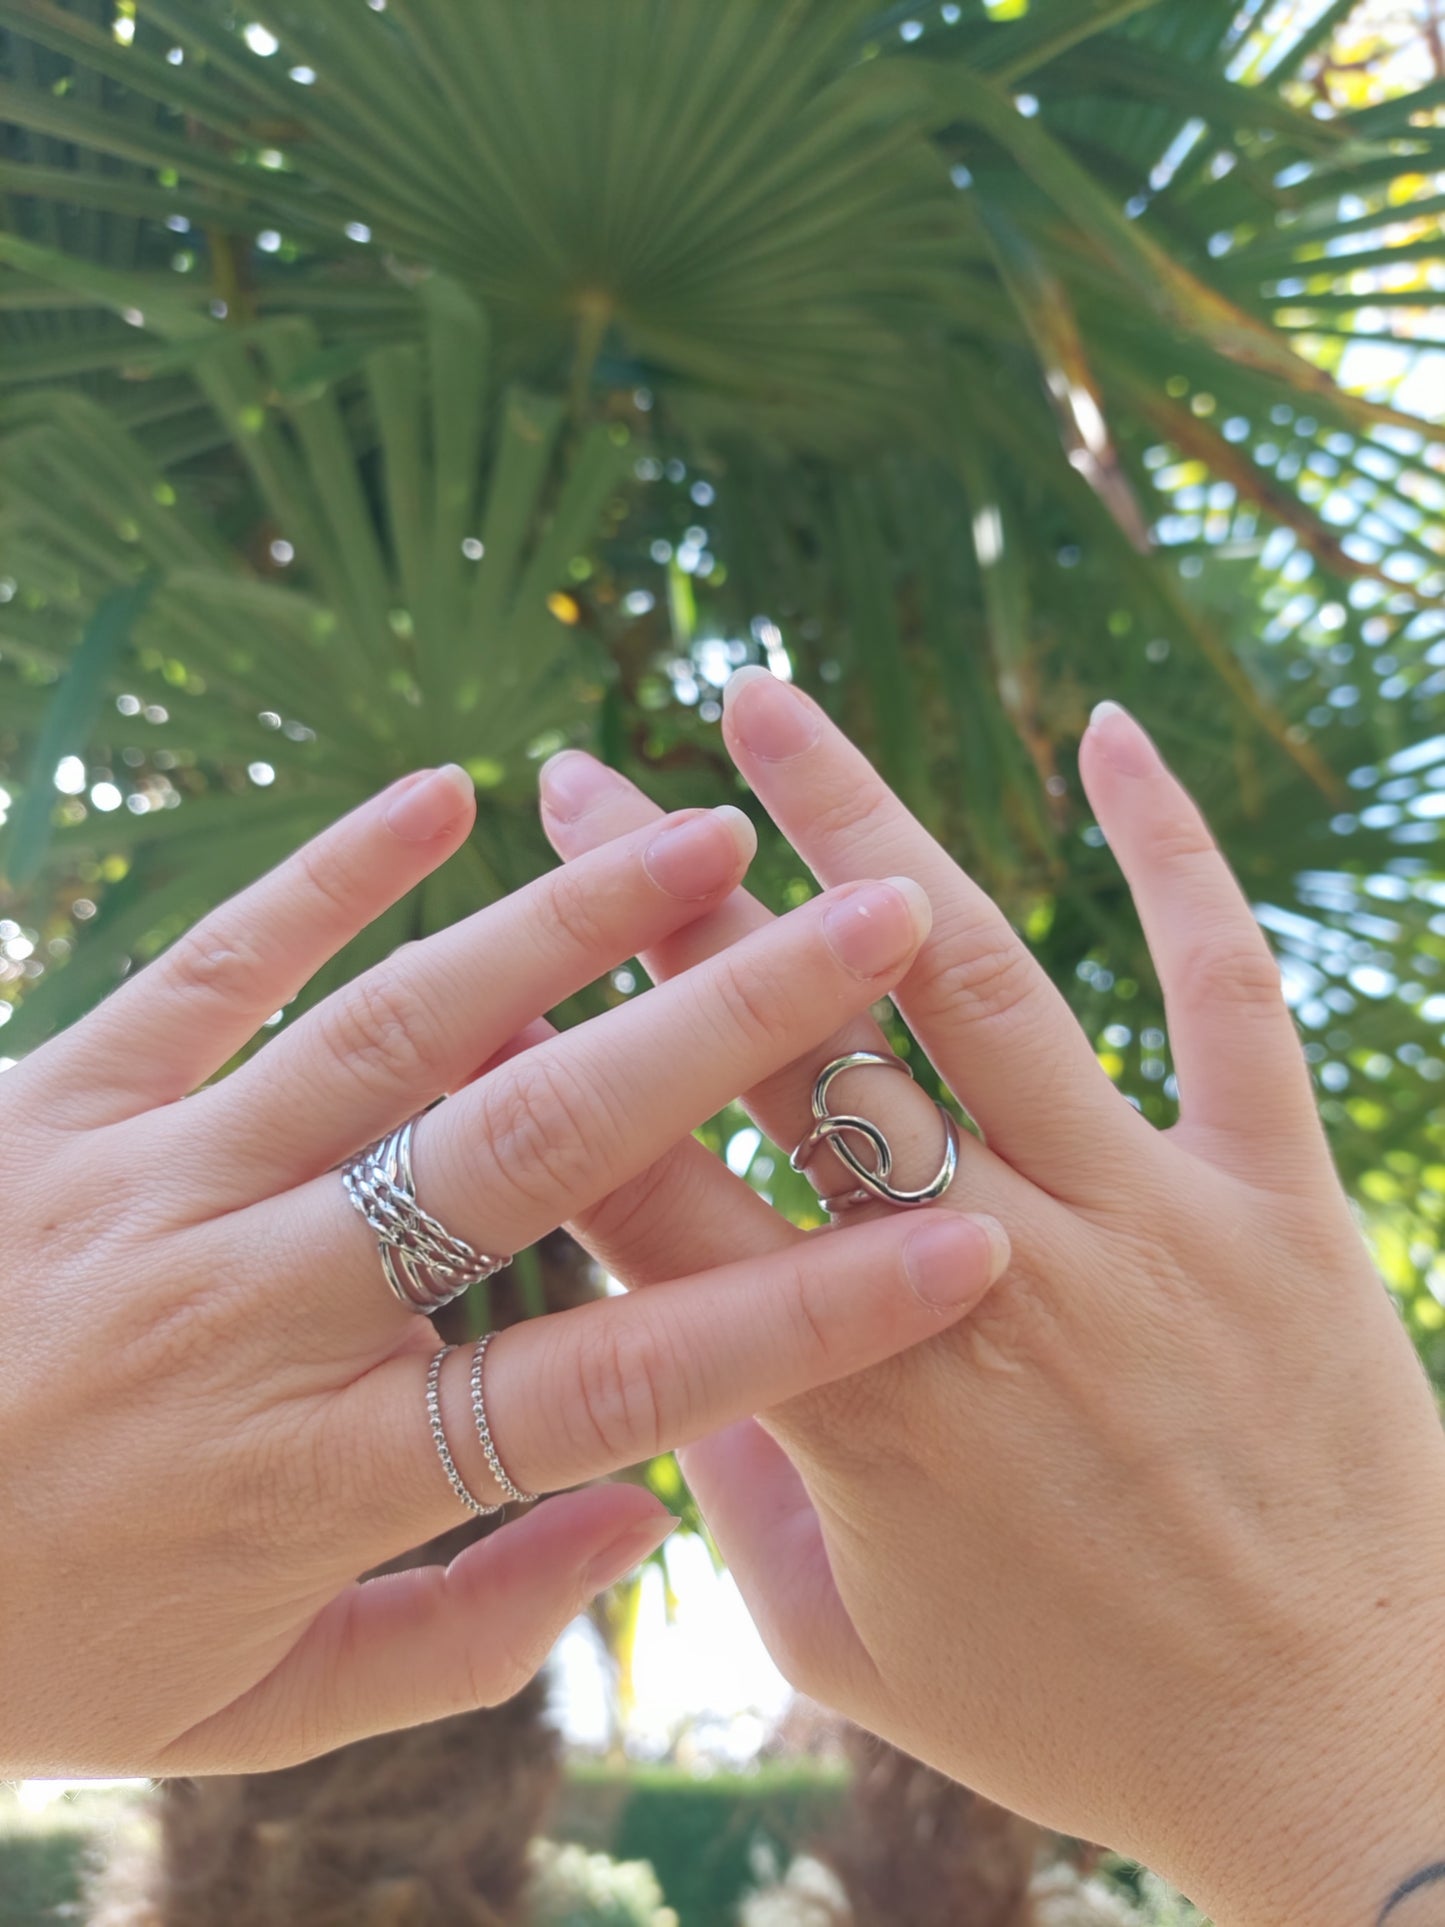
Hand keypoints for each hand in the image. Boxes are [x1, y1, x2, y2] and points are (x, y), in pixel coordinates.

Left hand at [0, 763, 1009, 1776]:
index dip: (799, 1317)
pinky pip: (206, 965)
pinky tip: (439, 794)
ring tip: (703, 836)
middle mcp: (252, 1308)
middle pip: (529, 1152)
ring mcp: (149, 1183)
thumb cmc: (27, 1647)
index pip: (610, 1384)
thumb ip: (455, 1637)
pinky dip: (323, 873)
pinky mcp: (51, 1097)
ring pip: (391, 1029)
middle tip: (873, 925)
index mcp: (314, 1477)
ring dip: (561, 925)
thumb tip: (633, 1520)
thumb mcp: (240, 1715)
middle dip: (722, 1031)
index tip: (962, 1247)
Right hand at [539, 679, 1444, 1926]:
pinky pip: (1226, 989)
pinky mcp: (1277, 1198)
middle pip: (785, 1047)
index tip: (490, 964)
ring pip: (970, 980)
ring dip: (857, 820)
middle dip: (660, 902)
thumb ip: (734, 1493)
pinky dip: (1173, 854)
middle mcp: (982, 1277)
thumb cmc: (1081, 1718)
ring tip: (761, 709)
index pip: (657, 1194)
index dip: (554, 1068)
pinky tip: (1107, 736)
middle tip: (578, 781)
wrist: (1345, 1756)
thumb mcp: (847, 1650)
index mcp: (853, 1396)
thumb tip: (662, 1347)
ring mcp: (1141, 1221)